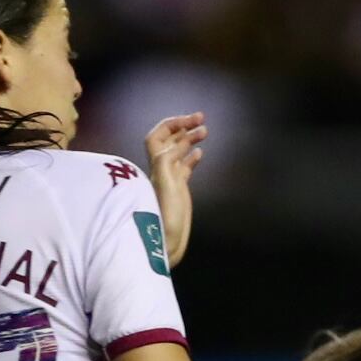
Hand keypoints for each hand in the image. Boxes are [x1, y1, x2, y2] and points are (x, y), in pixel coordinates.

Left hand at [145, 114, 207, 265]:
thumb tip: (180, 146)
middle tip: (201, 118)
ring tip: (205, 130)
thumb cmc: (164, 216)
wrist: (165, 241)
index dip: (171, 125)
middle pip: (168, 140)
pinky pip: (184, 168)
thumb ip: (168, 161)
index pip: (158, 136)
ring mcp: (170, 178)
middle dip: (183, 126)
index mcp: (156, 166)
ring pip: (178, 152)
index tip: (189, 121)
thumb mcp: (165, 186)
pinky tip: (200, 152)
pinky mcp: (178, 189)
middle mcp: (161, 169)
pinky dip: (192, 157)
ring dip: (190, 139)